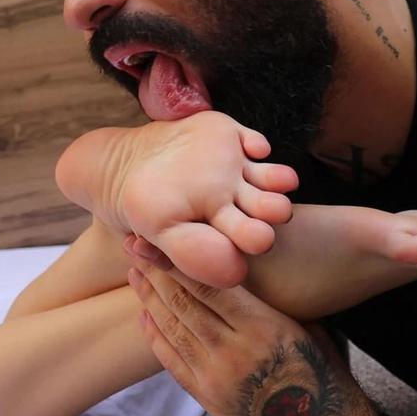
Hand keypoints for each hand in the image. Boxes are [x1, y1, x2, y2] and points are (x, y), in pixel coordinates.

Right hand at [57, 111, 298, 287]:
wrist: (131, 164)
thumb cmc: (148, 205)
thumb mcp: (159, 231)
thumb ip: (189, 252)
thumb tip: (228, 275)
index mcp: (224, 226)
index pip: (248, 237)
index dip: (253, 239)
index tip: (253, 244)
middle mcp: (238, 200)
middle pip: (267, 209)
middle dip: (273, 212)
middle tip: (271, 220)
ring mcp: (240, 169)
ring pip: (272, 178)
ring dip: (279, 179)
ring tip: (285, 181)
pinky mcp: (236, 140)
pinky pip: (255, 141)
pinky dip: (258, 145)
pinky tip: (255, 150)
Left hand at [123, 237, 375, 415]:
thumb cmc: (320, 371)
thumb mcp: (305, 326)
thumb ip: (270, 301)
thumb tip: (241, 266)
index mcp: (262, 328)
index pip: (207, 286)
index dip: (176, 261)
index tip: (157, 239)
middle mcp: (233, 351)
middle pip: (182, 302)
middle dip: (154, 271)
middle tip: (134, 245)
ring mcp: (215, 375)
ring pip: (172, 327)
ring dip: (149, 297)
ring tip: (136, 272)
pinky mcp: (206, 395)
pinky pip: (171, 360)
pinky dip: (155, 335)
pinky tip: (145, 315)